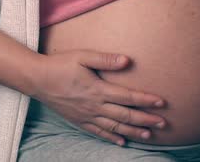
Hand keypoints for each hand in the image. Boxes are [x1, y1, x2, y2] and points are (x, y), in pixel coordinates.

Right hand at [31, 50, 166, 145]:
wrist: (36, 79)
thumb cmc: (61, 64)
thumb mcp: (83, 56)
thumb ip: (106, 59)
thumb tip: (127, 60)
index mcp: (98, 90)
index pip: (128, 97)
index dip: (146, 100)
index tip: (161, 103)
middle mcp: (94, 106)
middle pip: (125, 116)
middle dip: (146, 120)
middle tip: (163, 124)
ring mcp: (86, 116)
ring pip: (114, 128)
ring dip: (133, 132)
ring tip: (148, 136)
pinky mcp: (79, 121)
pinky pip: (98, 133)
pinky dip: (111, 138)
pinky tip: (122, 142)